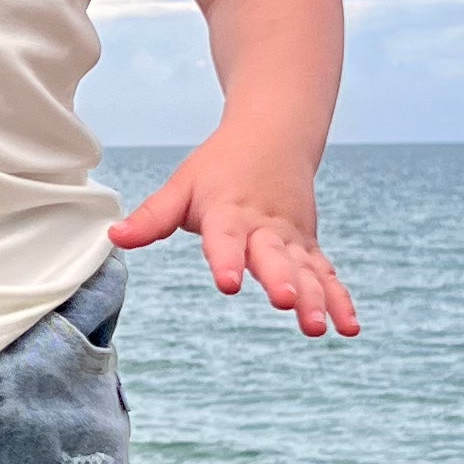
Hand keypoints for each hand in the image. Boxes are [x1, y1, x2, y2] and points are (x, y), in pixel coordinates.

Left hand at [109, 137, 358, 336]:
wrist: (273, 135)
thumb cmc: (220, 167)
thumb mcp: (183, 186)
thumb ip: (153, 217)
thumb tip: (115, 237)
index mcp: (229, 213)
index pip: (225, 239)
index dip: (226, 260)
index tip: (228, 284)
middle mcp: (265, 227)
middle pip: (274, 256)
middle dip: (282, 281)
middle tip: (286, 303)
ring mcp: (291, 238)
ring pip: (305, 270)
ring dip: (314, 298)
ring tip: (317, 328)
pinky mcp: (308, 246)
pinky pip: (326, 274)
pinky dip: (339, 299)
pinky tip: (348, 328)